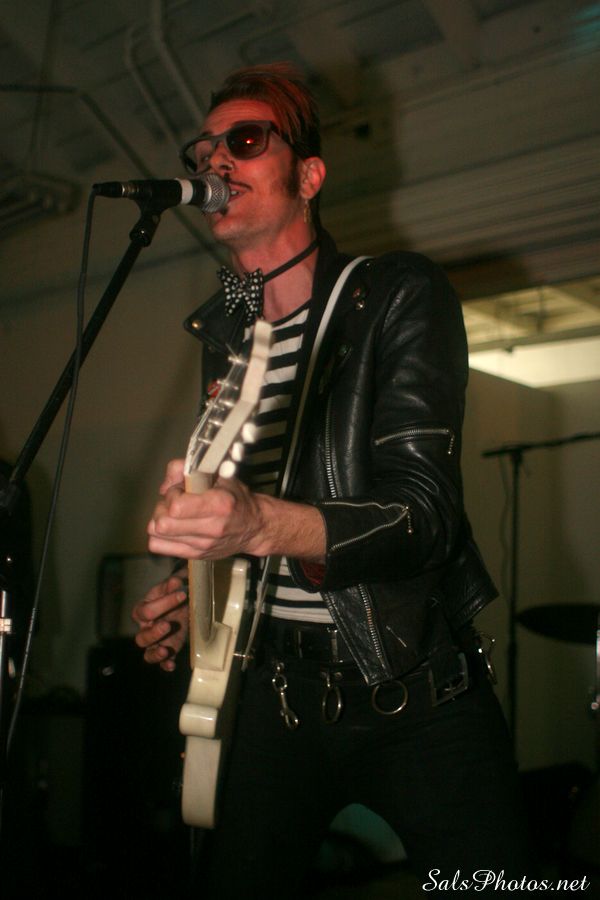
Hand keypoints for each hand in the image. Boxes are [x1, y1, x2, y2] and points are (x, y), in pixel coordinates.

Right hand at [132, 573, 188, 670]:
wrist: (183, 597)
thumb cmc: (173, 590)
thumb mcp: (172, 584)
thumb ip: (172, 584)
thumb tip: (175, 582)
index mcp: (142, 610)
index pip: (146, 611)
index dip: (164, 603)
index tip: (182, 594)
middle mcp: (145, 628)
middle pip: (141, 638)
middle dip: (154, 633)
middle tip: (167, 625)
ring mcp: (157, 642)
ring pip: (148, 654)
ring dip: (156, 654)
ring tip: (165, 651)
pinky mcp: (168, 649)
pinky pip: (163, 662)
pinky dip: (166, 665)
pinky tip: (172, 665)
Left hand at [147, 460, 266, 559]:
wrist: (254, 527)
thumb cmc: (237, 499)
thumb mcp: (219, 474)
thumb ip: (187, 470)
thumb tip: (165, 486)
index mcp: (219, 504)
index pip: (176, 507)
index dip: (172, 494)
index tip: (180, 490)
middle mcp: (211, 528)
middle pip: (163, 524)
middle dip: (163, 508)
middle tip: (174, 503)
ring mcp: (202, 545)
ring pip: (158, 534)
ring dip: (161, 521)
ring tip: (175, 515)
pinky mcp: (195, 556)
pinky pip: (160, 547)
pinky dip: (159, 536)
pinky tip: (172, 527)